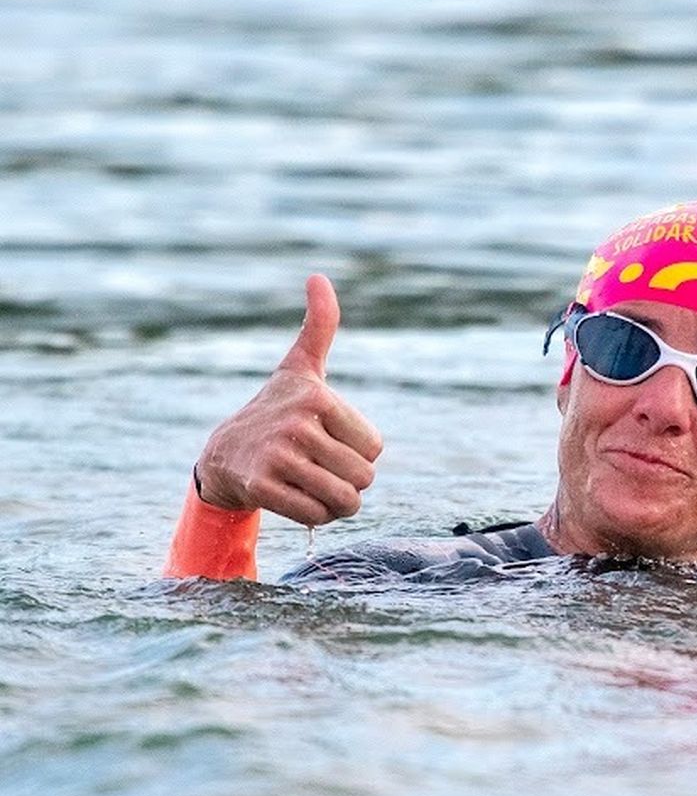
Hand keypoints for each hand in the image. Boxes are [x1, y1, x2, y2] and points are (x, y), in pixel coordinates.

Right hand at [195, 275, 383, 525]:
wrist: (222, 456)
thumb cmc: (274, 410)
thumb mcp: (300, 368)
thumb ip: (318, 326)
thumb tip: (317, 276)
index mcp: (317, 396)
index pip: (375, 449)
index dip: (357, 454)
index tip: (327, 441)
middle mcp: (297, 423)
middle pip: (364, 477)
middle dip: (349, 483)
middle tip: (319, 469)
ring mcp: (277, 455)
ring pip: (344, 500)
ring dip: (335, 506)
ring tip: (312, 487)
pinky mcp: (261, 487)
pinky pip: (315, 516)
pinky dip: (315, 518)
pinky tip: (296, 501)